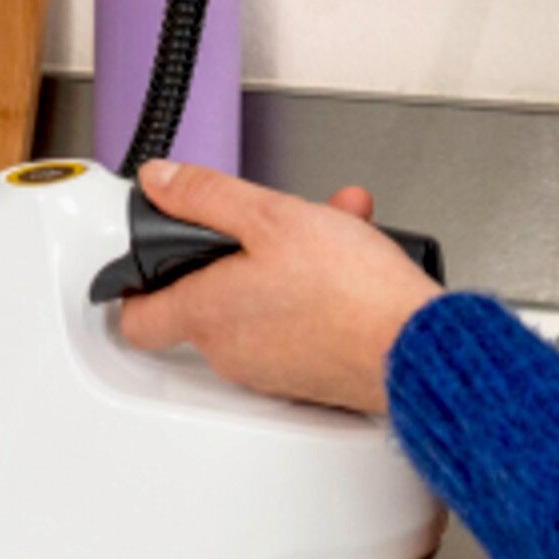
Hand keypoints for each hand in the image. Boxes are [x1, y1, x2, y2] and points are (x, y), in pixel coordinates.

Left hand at [118, 160, 441, 413]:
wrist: (423, 349)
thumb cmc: (352, 294)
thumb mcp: (271, 215)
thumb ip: (205, 194)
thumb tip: (160, 181)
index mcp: (208, 315)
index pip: (136, 320)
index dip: (135, 286)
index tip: (144, 262)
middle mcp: (232, 353)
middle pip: (206, 300)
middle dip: (233, 254)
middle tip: (262, 225)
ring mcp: (273, 371)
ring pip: (259, 303)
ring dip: (283, 260)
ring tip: (325, 227)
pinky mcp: (313, 377)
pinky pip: (298, 320)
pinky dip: (315, 286)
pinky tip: (351, 254)